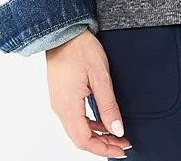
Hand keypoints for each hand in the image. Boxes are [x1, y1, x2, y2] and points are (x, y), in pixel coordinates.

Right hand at [45, 29, 131, 157]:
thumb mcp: (100, 76)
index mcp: (68, 106)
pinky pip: (73, 118)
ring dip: (96, 135)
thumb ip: (108, 105)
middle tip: (122, 144)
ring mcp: (58, 101)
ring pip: (76, 129)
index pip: (84, 140)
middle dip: (102, 145)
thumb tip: (118, 129)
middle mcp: (60, 107)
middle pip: (80, 138)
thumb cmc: (80, 48)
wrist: (63, 31)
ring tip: (116, 134)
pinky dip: (89, 124)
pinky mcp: (60, 95)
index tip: (121, 149)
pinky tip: (102, 120)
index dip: (104, 149)